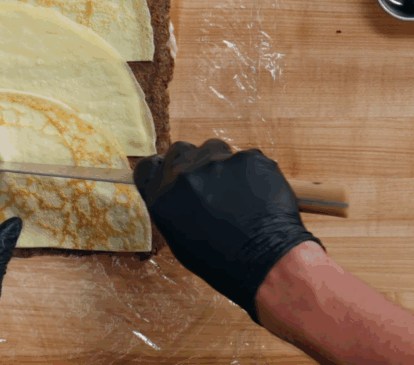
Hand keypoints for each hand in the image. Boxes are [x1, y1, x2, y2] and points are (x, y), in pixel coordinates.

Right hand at [133, 139, 321, 322]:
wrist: (265, 263)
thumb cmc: (221, 261)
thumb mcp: (180, 237)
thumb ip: (174, 206)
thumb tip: (179, 191)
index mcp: (162, 196)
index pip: (149, 166)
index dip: (162, 168)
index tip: (172, 174)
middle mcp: (183, 174)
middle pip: (180, 151)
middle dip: (192, 163)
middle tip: (210, 185)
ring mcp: (216, 163)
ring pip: (215, 150)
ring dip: (222, 165)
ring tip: (238, 192)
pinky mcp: (248, 158)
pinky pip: (246, 158)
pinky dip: (251, 173)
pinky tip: (259, 196)